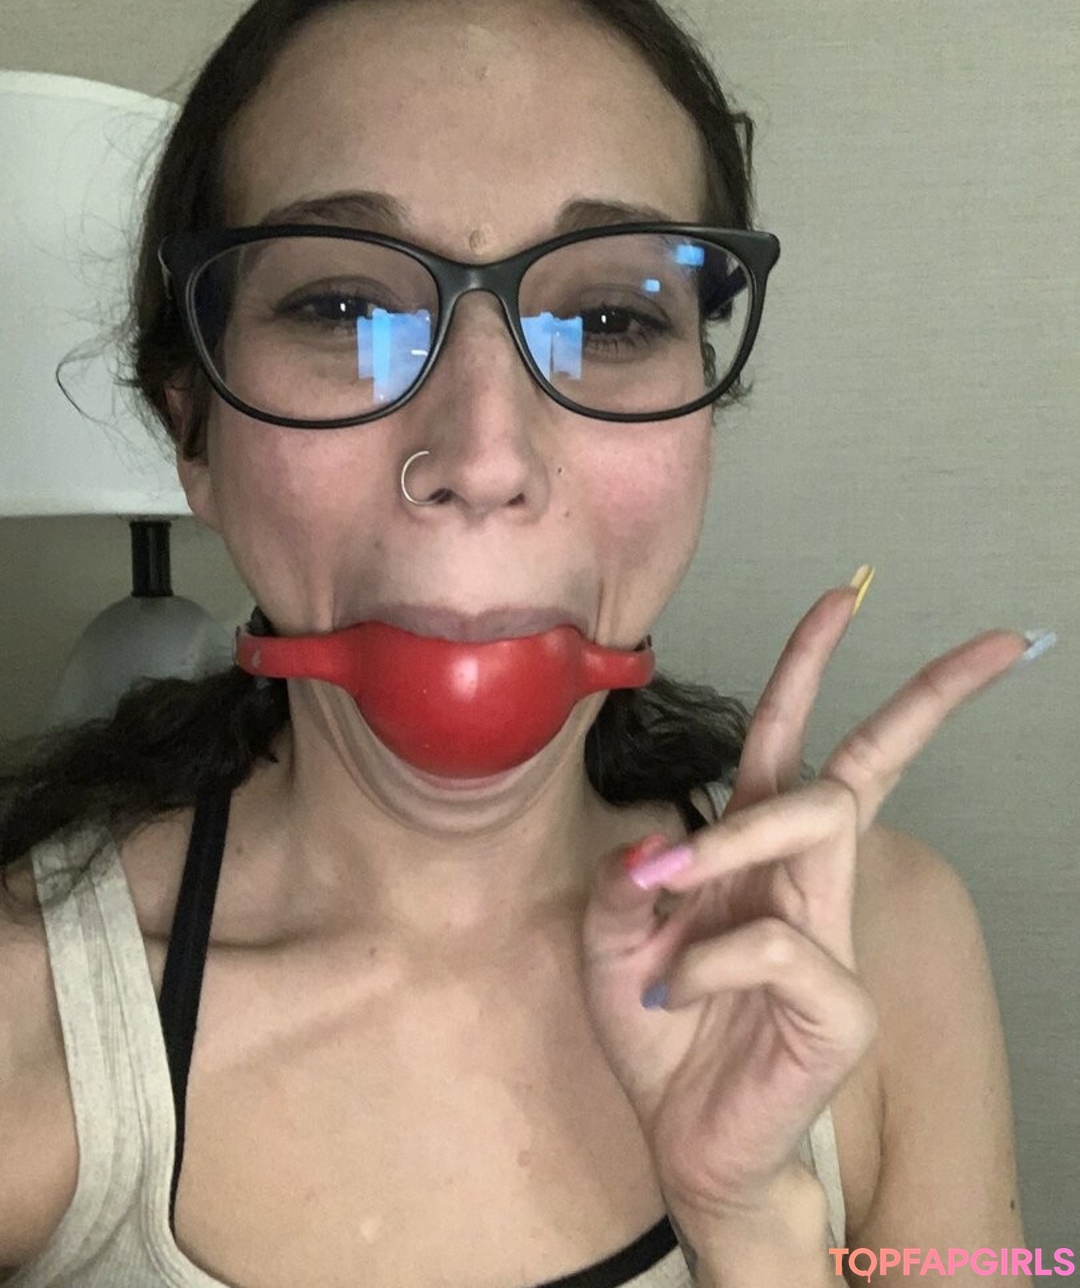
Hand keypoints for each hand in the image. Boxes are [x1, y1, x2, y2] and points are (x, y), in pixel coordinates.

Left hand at [580, 577, 1030, 1221]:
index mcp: (756, 852)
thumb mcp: (612, 940)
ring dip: (733, 833)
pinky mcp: (841, 1004)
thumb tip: (658, 838)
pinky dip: (707, 958)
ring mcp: (831, 938)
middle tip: (999, 640)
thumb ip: (624, 878)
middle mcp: (804, 880)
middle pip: (867, 762)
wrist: (685, 1144)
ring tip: (663, 890)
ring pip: (822, 817)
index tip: (845, 595)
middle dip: (926, 694)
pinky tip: (676, 991)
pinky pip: (778, 941)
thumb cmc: (661, 1032)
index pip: (794, 741)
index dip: (814, 665)